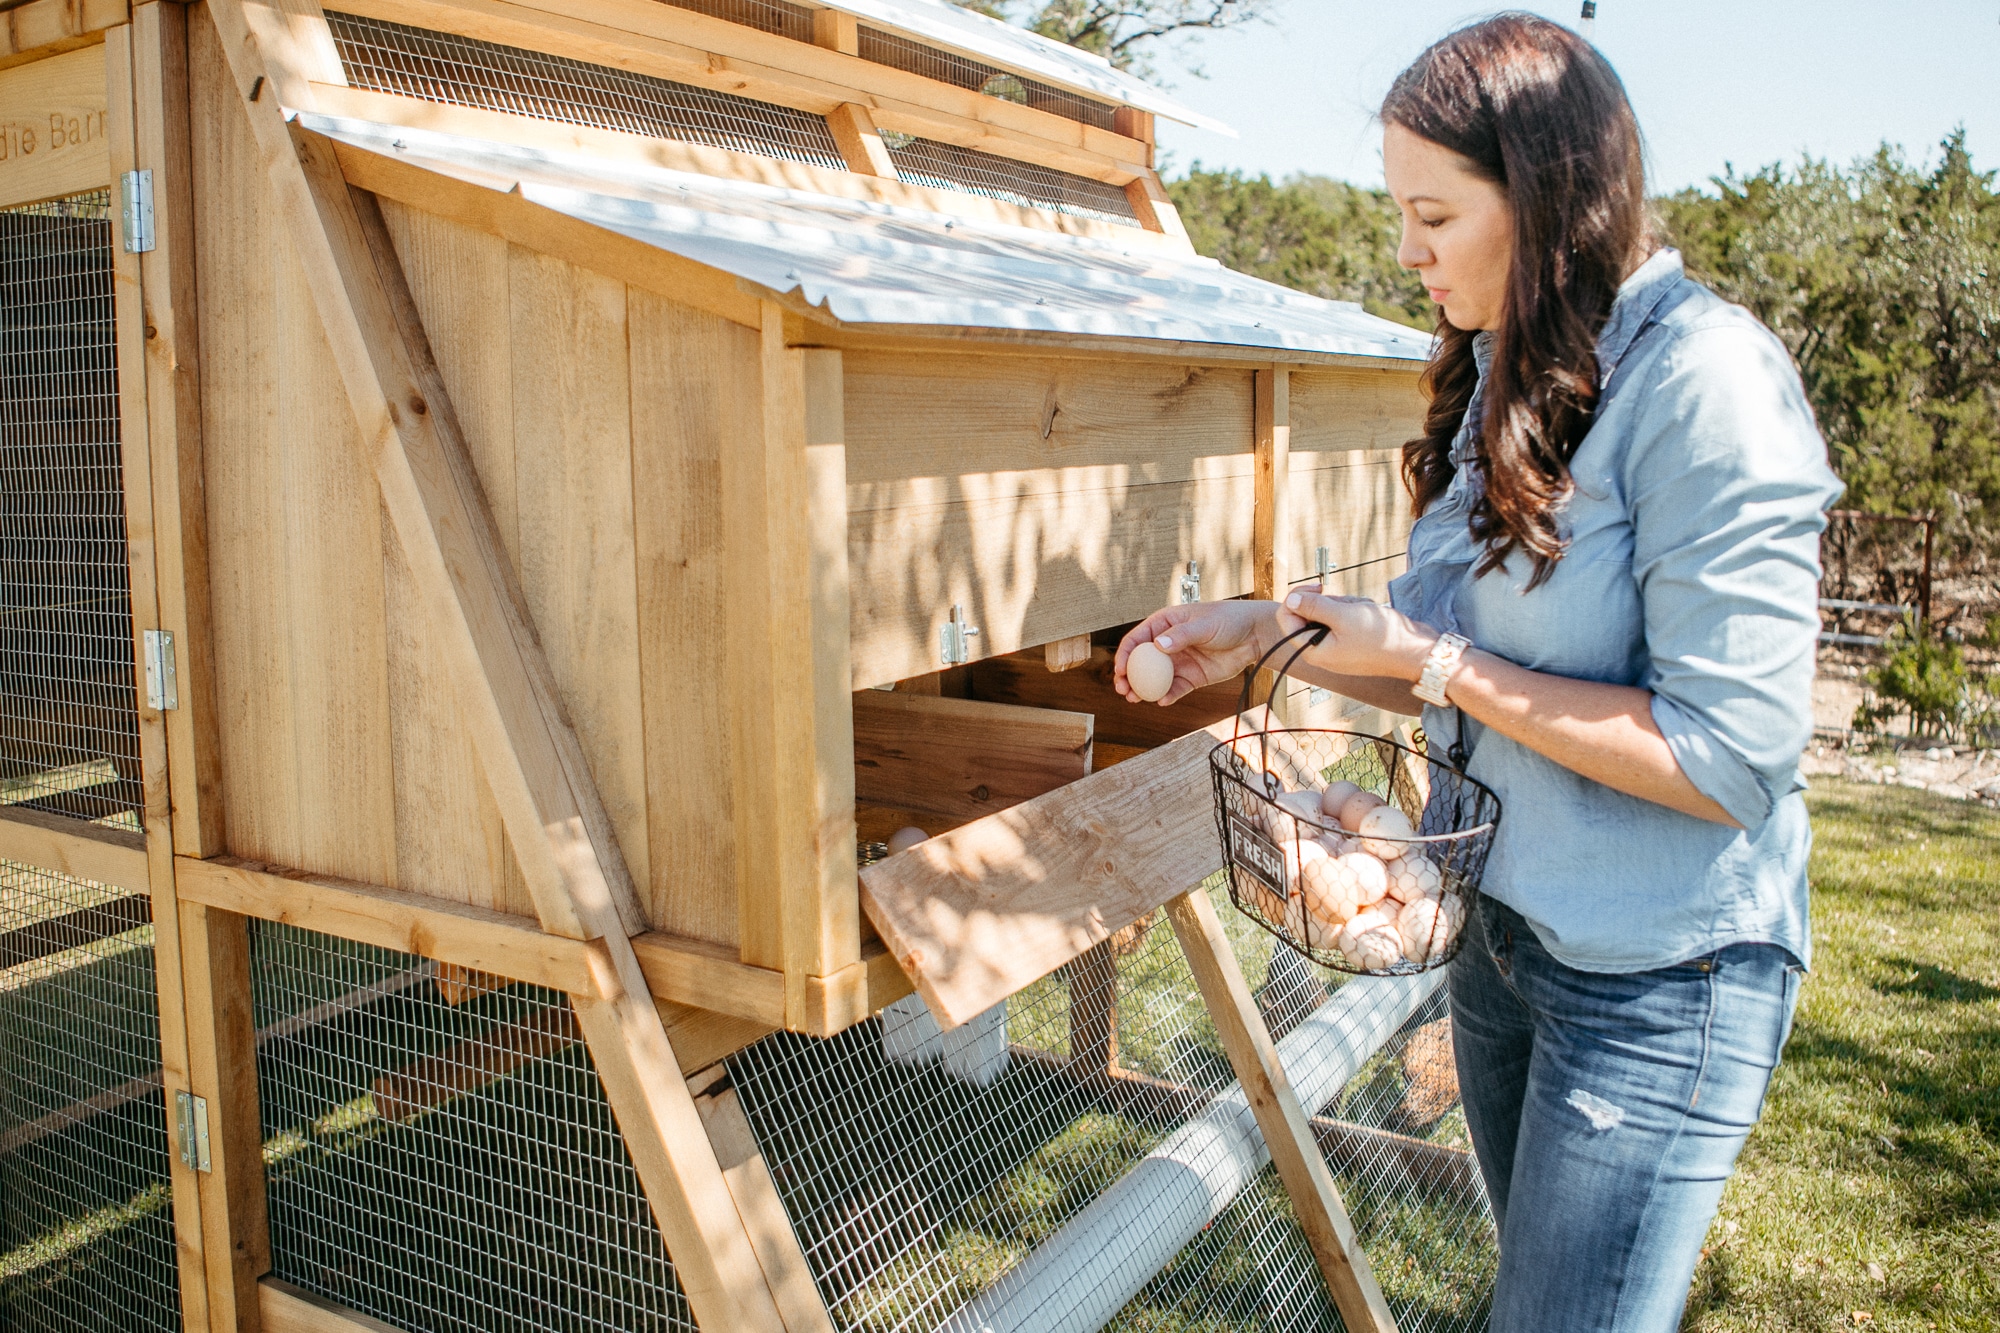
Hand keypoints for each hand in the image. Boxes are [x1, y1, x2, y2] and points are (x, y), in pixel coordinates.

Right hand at [1115, 600, 1276, 704]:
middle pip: (1141, 662)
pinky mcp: (1191, 677)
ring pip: (1154, 679)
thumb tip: (1157, 645)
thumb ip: (1180, 635)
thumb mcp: (1203, 624)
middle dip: (1128, 677)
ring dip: (1143, 690)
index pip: (1137, 639)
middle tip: (1122, 689)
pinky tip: (1162, 701)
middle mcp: (1167, 644)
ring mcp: (1178, 662)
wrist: (1254, 636)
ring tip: (1134, 699)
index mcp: (1164, 624)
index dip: (1125, 654)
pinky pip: (1175, 689)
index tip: (1119, 669)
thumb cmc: (1228, 620)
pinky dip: (1167, 696)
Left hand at [1274, 588, 1439, 682]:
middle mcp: (1323, 650)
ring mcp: (1339, 645)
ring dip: (1347, 605)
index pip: (1287, 619)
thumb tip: (1291, 599)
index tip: (1317, 588)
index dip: (1297, 598)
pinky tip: (1373, 615)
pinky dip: (1358, 610)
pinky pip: (1347, 617)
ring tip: (1365, 612)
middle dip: (1329, 602)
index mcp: (1314, 650)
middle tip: (1348, 605)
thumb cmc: (1381, 637)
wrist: (1416, 651)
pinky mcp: (1354, 639)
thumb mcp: (1343, 616)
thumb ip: (1314, 607)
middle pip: (1310, 613)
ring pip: (1331, 611)